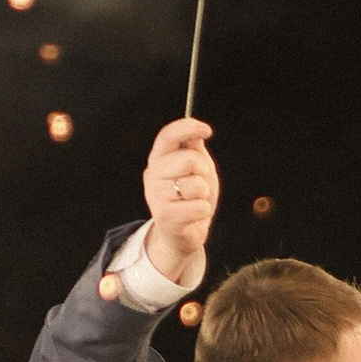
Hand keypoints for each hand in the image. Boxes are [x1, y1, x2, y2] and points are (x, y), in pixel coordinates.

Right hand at [140, 116, 217, 283]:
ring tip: (193, 200)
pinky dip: (203, 211)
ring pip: (196, 185)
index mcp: (158, 159)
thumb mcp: (197, 168)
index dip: (188, 128)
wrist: (184, 233)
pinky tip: (192, 215)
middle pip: (188, 160)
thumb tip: (196, 132)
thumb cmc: (191, 197)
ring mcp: (156, 196)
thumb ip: (195, 149)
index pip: (167, 136)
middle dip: (203, 171)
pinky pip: (199, 207)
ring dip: (203, 194)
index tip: (207, 131)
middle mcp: (152, 175)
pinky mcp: (164, 217)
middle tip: (198, 183)